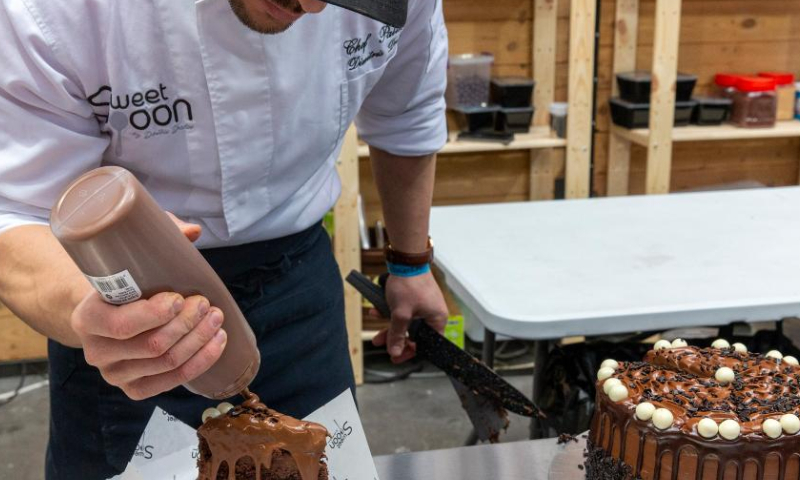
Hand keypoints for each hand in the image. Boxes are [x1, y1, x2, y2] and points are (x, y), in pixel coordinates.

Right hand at [70, 214, 226, 399]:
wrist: (106, 316)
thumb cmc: (124, 284)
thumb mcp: (130, 259)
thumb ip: (160, 237)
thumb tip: (192, 231)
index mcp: (87, 318)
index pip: (122, 325)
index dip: (156, 314)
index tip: (180, 297)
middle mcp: (97, 351)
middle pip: (152, 345)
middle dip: (187, 324)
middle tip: (206, 304)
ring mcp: (115, 374)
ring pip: (167, 362)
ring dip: (199, 340)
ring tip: (217, 318)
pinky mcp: (135, 388)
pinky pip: (173, 380)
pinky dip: (201, 361)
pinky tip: (217, 342)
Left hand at [372, 272, 448, 363]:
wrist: (406, 259)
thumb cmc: (409, 284)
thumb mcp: (400, 314)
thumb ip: (397, 334)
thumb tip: (395, 351)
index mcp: (437, 319)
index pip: (427, 344)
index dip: (410, 351)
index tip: (396, 356)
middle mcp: (433, 313)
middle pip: (415, 334)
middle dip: (396, 339)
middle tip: (384, 346)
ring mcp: (424, 304)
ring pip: (407, 322)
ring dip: (390, 326)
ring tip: (376, 334)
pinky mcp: (416, 296)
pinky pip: (404, 310)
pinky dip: (391, 313)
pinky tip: (376, 311)